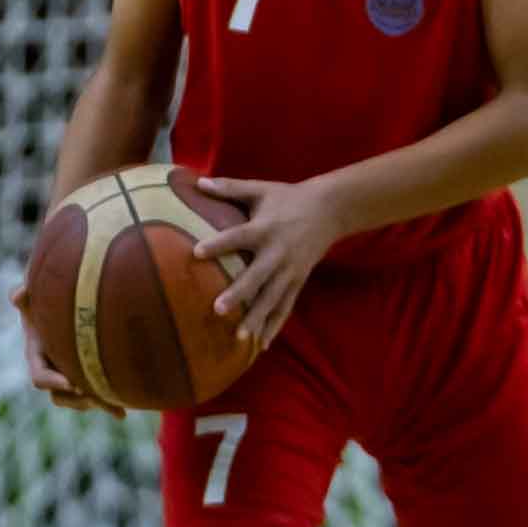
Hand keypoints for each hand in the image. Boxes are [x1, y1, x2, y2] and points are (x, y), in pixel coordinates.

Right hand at [10, 279, 122, 417]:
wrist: (66, 306)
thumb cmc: (47, 299)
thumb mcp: (35, 297)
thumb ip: (24, 295)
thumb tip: (18, 294)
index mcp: (37, 356)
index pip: (39, 377)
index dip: (52, 382)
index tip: (71, 382)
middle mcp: (52, 371)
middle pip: (60, 397)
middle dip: (78, 399)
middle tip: (96, 396)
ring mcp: (68, 377)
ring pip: (78, 401)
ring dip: (93, 404)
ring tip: (114, 404)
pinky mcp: (86, 378)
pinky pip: (94, 398)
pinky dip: (108, 406)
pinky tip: (122, 414)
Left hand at [194, 176, 341, 348]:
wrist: (330, 210)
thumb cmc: (289, 197)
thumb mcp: (261, 189)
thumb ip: (230, 188)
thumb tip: (198, 181)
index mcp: (265, 228)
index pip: (238, 237)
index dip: (218, 245)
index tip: (196, 253)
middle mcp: (277, 252)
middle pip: (257, 276)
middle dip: (239, 293)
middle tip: (218, 309)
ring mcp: (290, 271)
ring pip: (272, 298)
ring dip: (256, 318)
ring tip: (239, 336)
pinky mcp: (298, 282)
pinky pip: (285, 307)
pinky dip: (274, 326)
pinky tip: (261, 345)